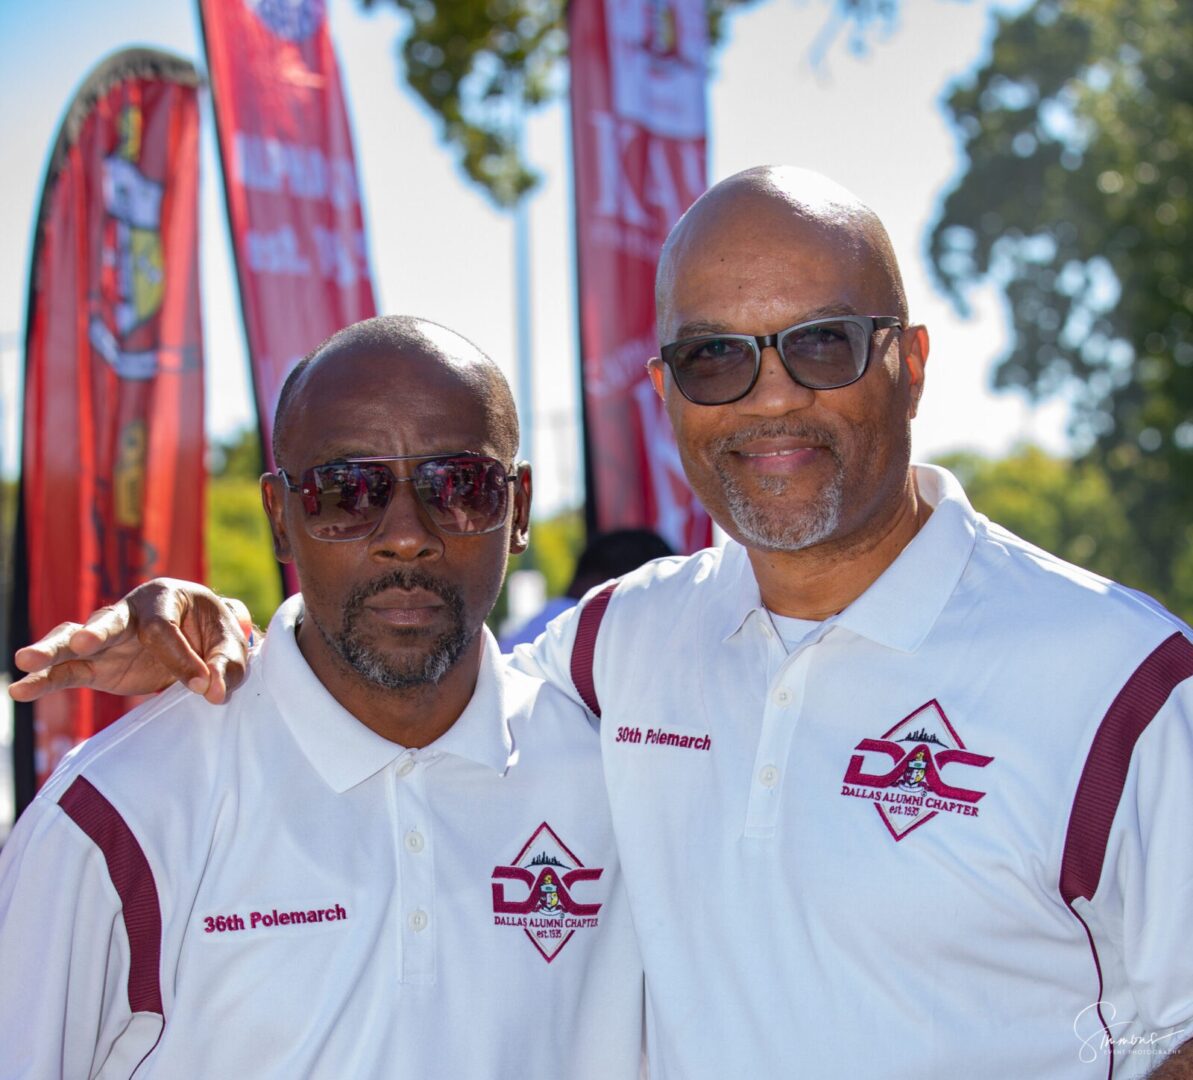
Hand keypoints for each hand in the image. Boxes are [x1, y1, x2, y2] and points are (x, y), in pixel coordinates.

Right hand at [9, 579, 251, 704]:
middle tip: (83, 642)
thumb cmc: (213, 634)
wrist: (200, 638)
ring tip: (26, 661)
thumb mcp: (229, 645)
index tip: (202, 684)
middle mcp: (129, 612)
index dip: (181, 658)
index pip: (163, 629)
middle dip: (96, 632)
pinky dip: (45, 680)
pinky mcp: (97, 665)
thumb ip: (225, 665)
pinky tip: (20, 689)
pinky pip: (68, 671)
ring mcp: (108, 639)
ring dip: (54, 651)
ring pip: (76, 641)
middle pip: (109, 620)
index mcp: (164, 597)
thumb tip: (213, 693)